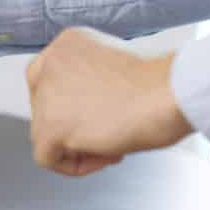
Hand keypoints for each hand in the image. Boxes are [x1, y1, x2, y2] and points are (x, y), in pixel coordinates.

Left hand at [25, 28, 194, 176]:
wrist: (168, 94)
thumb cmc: (159, 84)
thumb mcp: (115, 67)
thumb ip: (89, 81)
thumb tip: (82, 109)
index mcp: (67, 43)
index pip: (46, 77)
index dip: (67, 102)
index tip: (93, 113)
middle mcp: (51, 62)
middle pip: (42, 106)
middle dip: (73, 124)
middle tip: (108, 129)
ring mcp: (47, 94)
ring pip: (43, 133)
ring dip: (78, 145)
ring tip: (114, 142)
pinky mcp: (50, 126)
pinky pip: (47, 157)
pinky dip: (76, 165)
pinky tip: (108, 154)